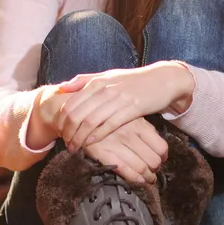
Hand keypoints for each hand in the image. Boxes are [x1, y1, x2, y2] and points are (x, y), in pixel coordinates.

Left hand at [48, 63, 193, 149]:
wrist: (163, 79)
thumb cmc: (133, 80)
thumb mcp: (108, 76)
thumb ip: (84, 81)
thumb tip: (61, 88)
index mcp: (98, 82)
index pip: (71, 103)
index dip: (62, 121)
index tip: (60, 132)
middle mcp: (106, 89)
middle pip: (77, 114)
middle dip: (68, 132)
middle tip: (66, 144)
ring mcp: (119, 99)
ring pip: (91, 121)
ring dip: (80, 137)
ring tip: (75, 148)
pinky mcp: (133, 108)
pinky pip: (110, 124)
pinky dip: (98, 135)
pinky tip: (92, 143)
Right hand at [80, 117, 168, 185]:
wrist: (80, 117)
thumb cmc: (109, 119)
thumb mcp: (130, 118)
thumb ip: (146, 131)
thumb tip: (161, 150)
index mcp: (139, 124)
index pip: (161, 146)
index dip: (163, 158)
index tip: (160, 161)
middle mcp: (130, 133)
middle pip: (153, 159)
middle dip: (155, 170)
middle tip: (153, 173)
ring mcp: (116, 143)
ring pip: (141, 167)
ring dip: (147, 177)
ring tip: (147, 179)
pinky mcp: (102, 152)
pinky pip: (124, 170)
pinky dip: (134, 178)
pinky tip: (137, 181)